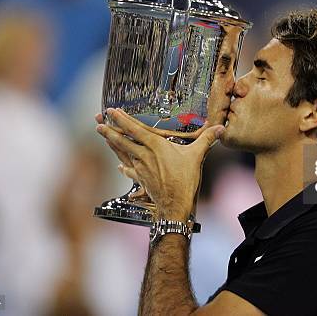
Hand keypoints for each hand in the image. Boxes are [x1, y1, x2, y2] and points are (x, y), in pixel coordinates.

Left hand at [96, 108, 224, 219]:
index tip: (110, 111)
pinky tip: (120, 166)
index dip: (122, 119)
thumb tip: (219, 128)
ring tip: (102, 135)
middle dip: (109, 130)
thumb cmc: (185, 180)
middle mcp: (144, 155)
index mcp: (155, 146)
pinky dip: (124, 166)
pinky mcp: (141, 180)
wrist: (175, 205)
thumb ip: (206, 139)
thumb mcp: (196, 156)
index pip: (135, 129)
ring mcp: (140, 168)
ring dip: (111, 143)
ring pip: (122, 153)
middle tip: (97, 122)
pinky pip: (129, 171)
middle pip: (122, 140)